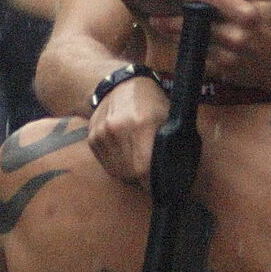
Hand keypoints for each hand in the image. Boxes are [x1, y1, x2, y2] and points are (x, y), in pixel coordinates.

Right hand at [89, 71, 168, 187]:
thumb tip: (177, 172)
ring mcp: (102, 133)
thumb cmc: (151, 101)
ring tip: (140, 163)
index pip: (144, 167)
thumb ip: (171, 143)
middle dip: (143, 180)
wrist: (119, 85)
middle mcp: (118, 129)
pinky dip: (118, 166)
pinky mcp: (92, 138)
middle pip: (131, 172)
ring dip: (130, 174)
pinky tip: (127, 156)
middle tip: (153, 176)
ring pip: (117, 171)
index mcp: (141, 123)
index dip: (153, 182)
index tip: (161, 186)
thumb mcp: (168, 116)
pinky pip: (107, 165)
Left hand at [158, 0, 270, 93]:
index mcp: (245, 12)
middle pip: (194, 22)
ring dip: (173, 34)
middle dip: (170, 19)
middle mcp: (235, 33)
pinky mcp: (222, 69)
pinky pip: (197, 57)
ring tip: (159, 25)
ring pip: (192, 41)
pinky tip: (178, 42)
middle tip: (153, 14)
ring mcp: (227, 54)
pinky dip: (186, 49)